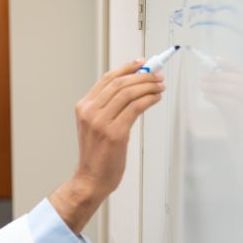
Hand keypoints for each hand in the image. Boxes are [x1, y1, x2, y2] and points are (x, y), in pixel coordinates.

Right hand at [50, 59, 164, 232]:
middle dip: (142, 75)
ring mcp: (101, 122)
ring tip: (159, 86)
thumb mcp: (95, 126)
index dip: (126, 68)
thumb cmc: (96, 155)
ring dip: (148, 86)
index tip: (141, 63)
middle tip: (157, 75)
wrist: (90, 179)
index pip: (106, 79)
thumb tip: (132, 88)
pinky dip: (149, 99)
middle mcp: (90, 112)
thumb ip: (107, 108)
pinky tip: (156, 98)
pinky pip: (135, 108)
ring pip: (128, 93)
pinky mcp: (115, 133)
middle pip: (119, 83)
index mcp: (83, 107)